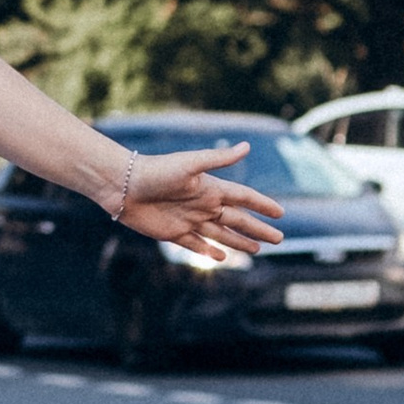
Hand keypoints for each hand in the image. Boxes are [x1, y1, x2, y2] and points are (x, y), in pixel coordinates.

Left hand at [111, 141, 283, 262]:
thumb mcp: (190, 164)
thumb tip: (248, 146)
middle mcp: (202, 204)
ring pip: (221, 234)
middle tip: (279, 239)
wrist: (122, 185)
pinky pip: (196, 245)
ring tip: (257, 250)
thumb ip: (219, 159)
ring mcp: (189, 220)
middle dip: (258, 229)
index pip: (244, 198)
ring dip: (239, 242)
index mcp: (210, 188)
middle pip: (237, 220)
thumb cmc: (156, 171)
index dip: (262, 205)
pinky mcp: (172, 233)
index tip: (280, 213)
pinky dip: (210, 251)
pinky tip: (223, 258)